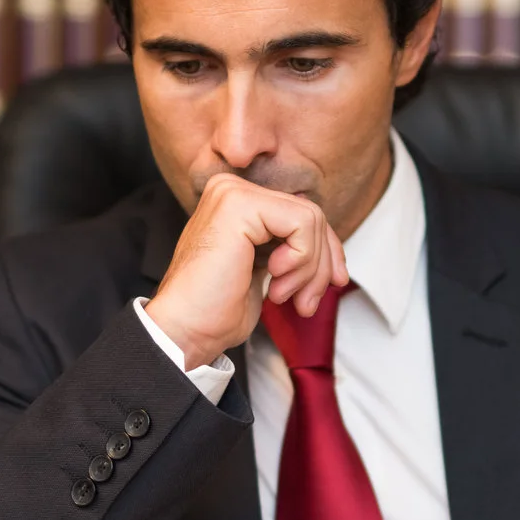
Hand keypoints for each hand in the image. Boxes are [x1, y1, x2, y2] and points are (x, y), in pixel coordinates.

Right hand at [143, 174, 348, 367]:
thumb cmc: (216, 309)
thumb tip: (332, 247)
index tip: (333, 282)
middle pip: (311, 215)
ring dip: (309, 269)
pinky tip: (274, 281)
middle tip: (304, 301)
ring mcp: (233, 193)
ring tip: (283, 295)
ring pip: (311, 220)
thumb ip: (289, 247)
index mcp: (236, 201)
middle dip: (320, 265)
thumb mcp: (265, 268)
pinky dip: (301, 260)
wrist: (185, 330)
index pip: (302, 212)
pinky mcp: (239, 205)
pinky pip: (302, 224)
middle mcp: (232, 189)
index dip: (327, 249)